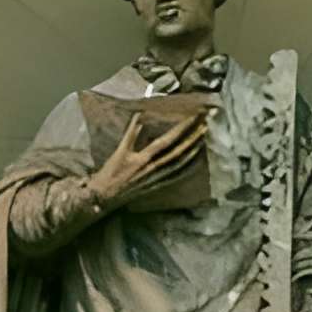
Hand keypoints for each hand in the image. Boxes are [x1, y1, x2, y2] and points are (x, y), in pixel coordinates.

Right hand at [90, 110, 209, 210]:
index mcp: (144, 158)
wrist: (105, 196)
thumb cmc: (111, 172)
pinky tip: (196, 160)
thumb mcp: (119, 151)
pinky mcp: (157, 186)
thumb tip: (139, 115)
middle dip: (193, 136)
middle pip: (178, 151)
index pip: (167, 140)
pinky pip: (176, 176)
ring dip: (193, 149)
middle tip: (206, 123)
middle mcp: (154, 168)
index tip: (193, 117)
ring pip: (180, 163)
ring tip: (204, 137)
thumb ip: (131, 133)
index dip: (181, 128)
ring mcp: (157, 178)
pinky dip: (187, 168)